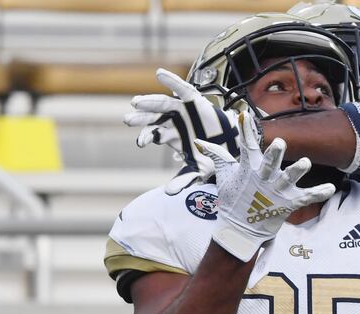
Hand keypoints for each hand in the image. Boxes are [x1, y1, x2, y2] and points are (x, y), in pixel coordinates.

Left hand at [123, 68, 261, 194]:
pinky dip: (171, 81)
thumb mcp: (199, 169)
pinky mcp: (193, 100)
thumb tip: (168, 193)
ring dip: (149, 102)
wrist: (232, 143)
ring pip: (161, 104)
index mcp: (169, 136)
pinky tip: (159, 74)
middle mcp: (171, 121)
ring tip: (136, 102)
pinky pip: (181, 89)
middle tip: (127, 120)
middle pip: (151, 118)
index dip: (146, 137)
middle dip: (140, 118)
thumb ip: (184, 179)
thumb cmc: (212, 155)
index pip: (153, 135)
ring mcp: (181, 110)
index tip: (141, 143)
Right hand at [200, 136, 334, 261]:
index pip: (246, 147)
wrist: (240, 230)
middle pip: (270, 164)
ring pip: (289, 180)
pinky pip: (306, 198)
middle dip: (274, 154)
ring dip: (297, 171)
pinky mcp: (288, 204)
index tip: (245, 115)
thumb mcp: (224, 176)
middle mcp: (264, 179)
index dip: (246, 131)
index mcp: (249, 169)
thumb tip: (201, 143)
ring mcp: (277, 192)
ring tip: (306, 162)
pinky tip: (331, 188)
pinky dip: (318, 193)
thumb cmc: (234, 199)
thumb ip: (217, 156)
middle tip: (279, 143)